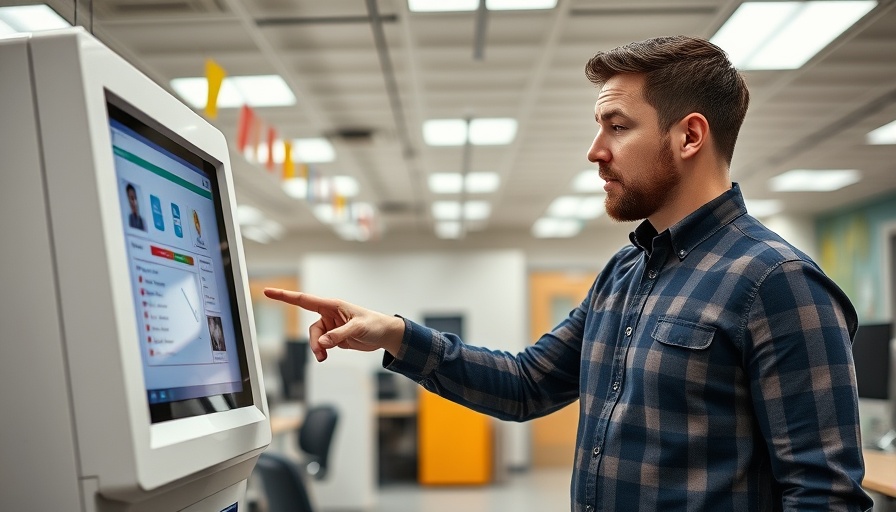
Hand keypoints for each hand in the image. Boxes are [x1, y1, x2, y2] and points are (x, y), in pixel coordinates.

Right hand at [263, 288, 404, 361]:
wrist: (384, 334)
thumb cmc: (374, 324)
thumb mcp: (358, 328)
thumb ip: (339, 335)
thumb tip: (323, 342)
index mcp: (332, 305)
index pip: (303, 300)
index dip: (285, 296)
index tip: (268, 292)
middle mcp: (329, 315)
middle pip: (311, 329)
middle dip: (313, 341)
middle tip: (321, 353)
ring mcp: (331, 327)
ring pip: (315, 339)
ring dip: (317, 348)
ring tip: (324, 357)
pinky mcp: (335, 337)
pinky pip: (321, 345)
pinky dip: (321, 351)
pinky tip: (325, 356)